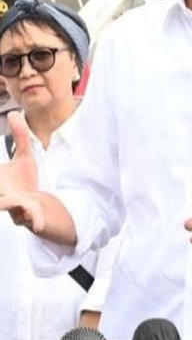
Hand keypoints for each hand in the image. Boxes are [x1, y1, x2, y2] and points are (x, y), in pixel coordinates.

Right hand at [0, 111, 44, 231]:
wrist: (38, 203)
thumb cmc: (25, 181)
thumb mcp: (24, 156)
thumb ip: (20, 137)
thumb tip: (14, 114)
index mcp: (0, 182)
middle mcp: (3, 196)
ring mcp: (16, 207)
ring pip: (9, 208)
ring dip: (9, 207)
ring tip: (15, 209)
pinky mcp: (31, 215)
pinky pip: (31, 220)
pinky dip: (35, 221)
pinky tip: (39, 225)